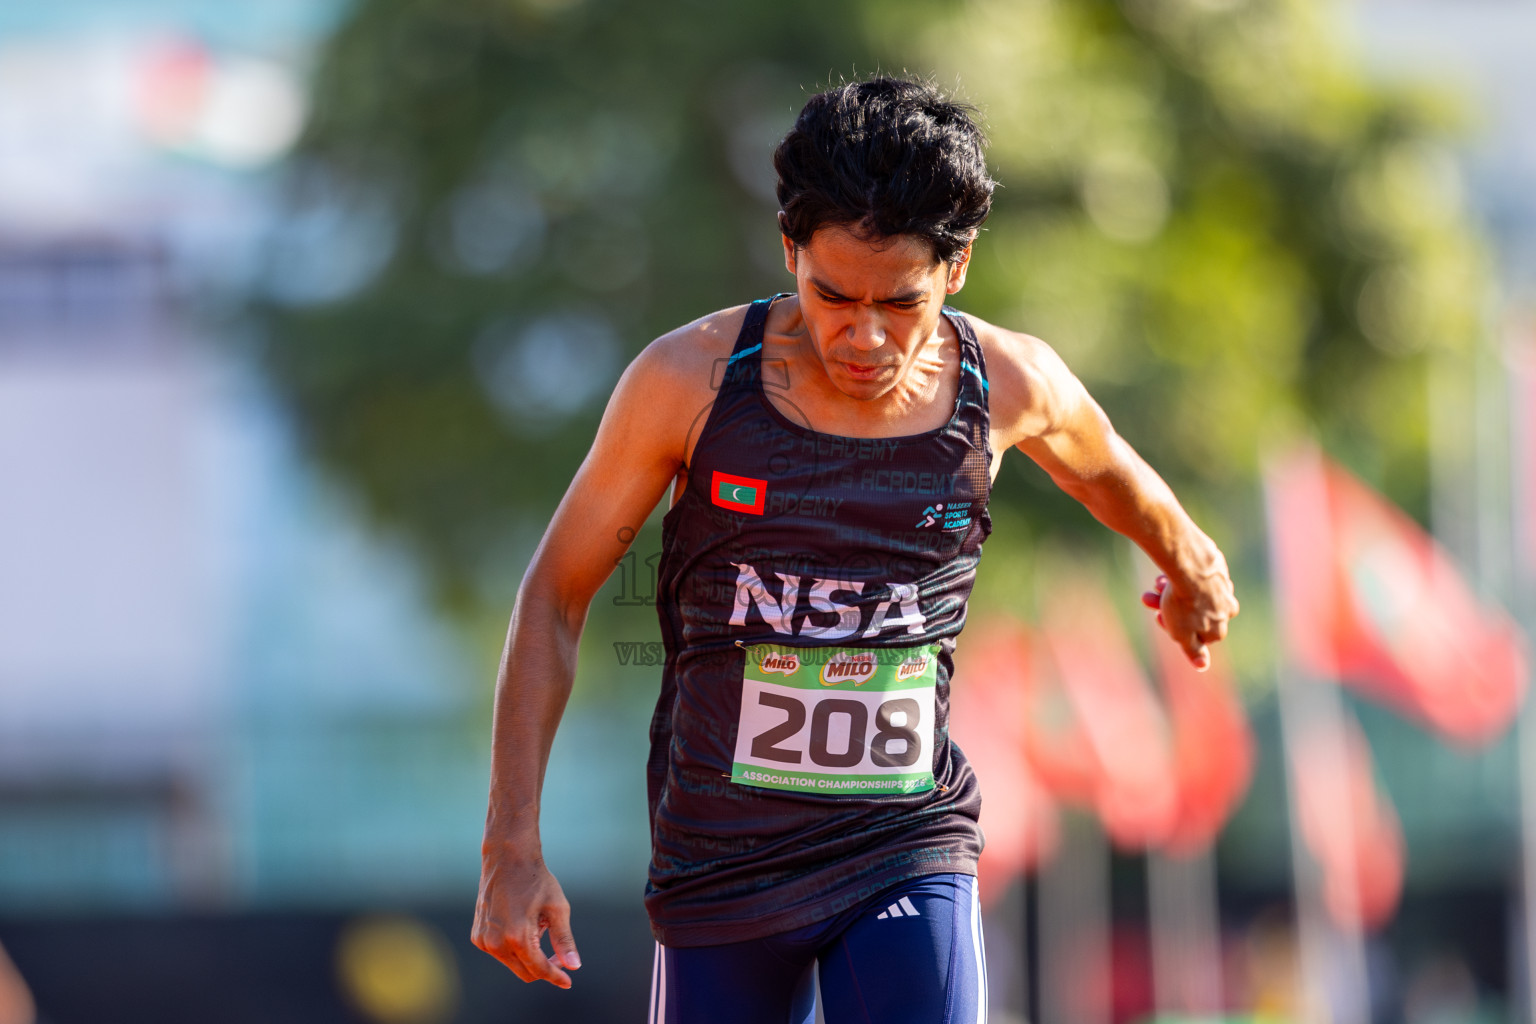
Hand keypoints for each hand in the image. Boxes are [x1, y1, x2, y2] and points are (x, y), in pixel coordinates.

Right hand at [471, 852, 580, 987]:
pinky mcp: (477, 936)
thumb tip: (574, 966)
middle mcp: (496, 943)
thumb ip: (564, 941)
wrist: (508, 859)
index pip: (539, 969)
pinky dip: (514, 947)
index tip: (568, 981)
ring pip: (512, 963)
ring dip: (528, 955)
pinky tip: (522, 924)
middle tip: (559, 956)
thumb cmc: (536, 881)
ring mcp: (484, 940)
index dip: (556, 977)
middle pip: (525, 972)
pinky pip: (500, 952)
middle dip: (544, 968)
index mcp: (517, 937)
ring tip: (538, 927)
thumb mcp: (557, 909)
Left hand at [1140, 568, 1238, 671]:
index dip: (1174, 628)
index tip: (1159, 618)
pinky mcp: (1218, 570)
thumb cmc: (1184, 602)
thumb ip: (1193, 651)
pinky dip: (1180, 579)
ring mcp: (1223, 589)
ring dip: (1168, 592)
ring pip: (1192, 594)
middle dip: (1167, 608)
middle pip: (1192, 613)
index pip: (1196, 637)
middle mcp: (1227, 609)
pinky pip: (1197, 578)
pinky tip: (1165, 576)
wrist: (1190, 563)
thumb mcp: (1182, 634)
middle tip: (1147, 598)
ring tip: (1153, 585)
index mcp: (1219, 629)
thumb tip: (1202, 666)